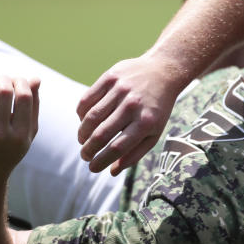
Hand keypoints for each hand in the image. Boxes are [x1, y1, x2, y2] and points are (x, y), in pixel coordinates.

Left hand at [0, 76, 40, 183]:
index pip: (24, 97)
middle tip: (2, 81)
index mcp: (20, 136)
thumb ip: (33, 106)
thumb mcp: (26, 133)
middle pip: (4, 91)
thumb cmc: (8, 149)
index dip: (21, 82)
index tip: (17, 82)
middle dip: (3, 79)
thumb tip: (35, 78)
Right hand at [76, 55, 185, 175]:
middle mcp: (132, 105)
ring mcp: (120, 90)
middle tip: (85, 156)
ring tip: (83, 140)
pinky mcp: (110, 77)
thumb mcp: (154, 132)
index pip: (117, 148)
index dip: (101, 161)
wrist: (162, 71)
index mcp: (146, 122)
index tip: (92, 167)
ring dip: (82, 134)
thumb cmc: (156, 108)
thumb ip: (135, 153)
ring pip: (91, 117)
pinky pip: (87, 100)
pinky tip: (84, 121)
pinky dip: (81, 114)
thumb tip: (112, 171)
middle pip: (101, 134)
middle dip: (88, 150)